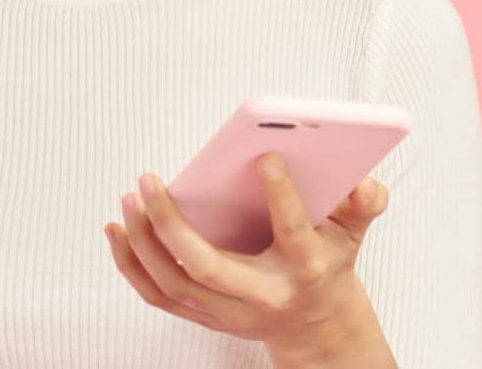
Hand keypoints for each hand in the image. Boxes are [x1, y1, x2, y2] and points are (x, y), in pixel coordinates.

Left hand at [104, 151, 392, 358]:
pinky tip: (117, 228)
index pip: (293, 233)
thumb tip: (363, 181)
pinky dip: (131, 264)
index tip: (265, 156)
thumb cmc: (328, 264)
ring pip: (173, 284)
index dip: (281, 195)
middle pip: (208, 267)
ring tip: (129, 198)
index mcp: (304, 268)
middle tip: (148, 181)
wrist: (317, 326)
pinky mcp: (204, 317)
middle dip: (171, 225)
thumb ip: (364, 203)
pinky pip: (158, 295)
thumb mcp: (354, 233)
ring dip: (142, 242)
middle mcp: (262, 295)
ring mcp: (228, 312)